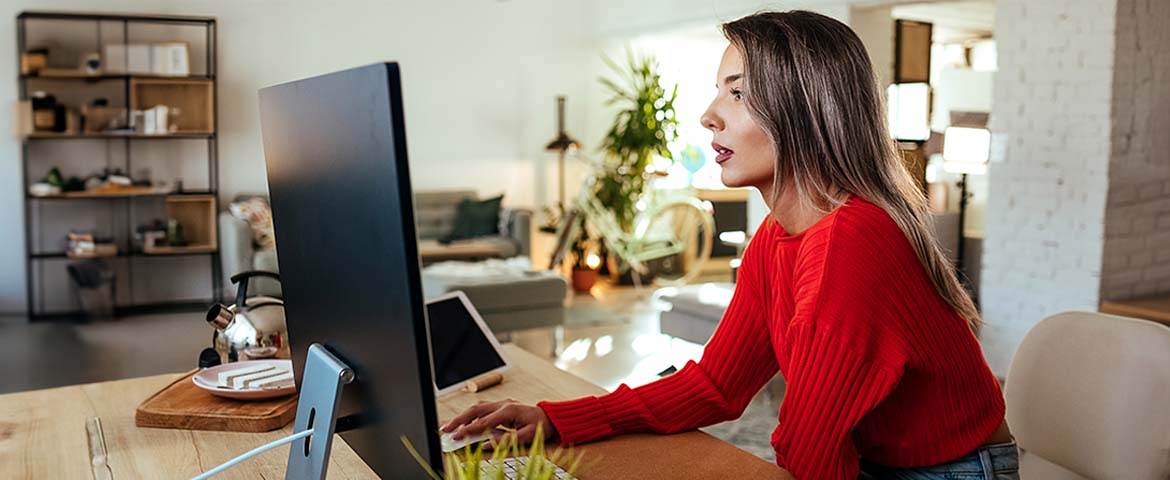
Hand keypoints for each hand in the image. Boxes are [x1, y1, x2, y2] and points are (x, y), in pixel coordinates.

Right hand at [441, 399, 556, 445]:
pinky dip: (470, 415)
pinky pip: (482, 409)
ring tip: (450, 426)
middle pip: (475, 410)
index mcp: (509, 410)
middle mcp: (503, 404)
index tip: (456, 437)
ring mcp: (501, 403)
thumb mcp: (527, 436)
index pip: (483, 422)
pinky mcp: (501, 406)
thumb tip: (485, 444)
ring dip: (462, 416)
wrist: (551, 416)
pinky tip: (463, 422)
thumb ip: (506, 441)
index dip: (468, 430)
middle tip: (446, 430)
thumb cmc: (541, 426)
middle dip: (458, 420)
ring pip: (476, 407)